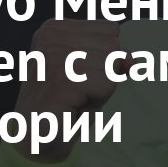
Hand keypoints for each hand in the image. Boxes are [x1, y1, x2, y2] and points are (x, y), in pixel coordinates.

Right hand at [11, 19, 124, 162]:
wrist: (38, 138)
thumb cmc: (68, 103)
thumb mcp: (97, 71)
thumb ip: (116, 57)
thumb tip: (130, 60)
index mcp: (54, 27)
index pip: (110, 30)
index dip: (104, 59)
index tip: (79, 75)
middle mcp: (50, 37)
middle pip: (113, 46)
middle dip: (105, 73)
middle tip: (78, 90)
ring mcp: (53, 57)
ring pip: (112, 64)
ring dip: (101, 88)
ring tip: (76, 98)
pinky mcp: (61, 80)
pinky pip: (108, 83)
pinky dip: (99, 100)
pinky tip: (75, 106)